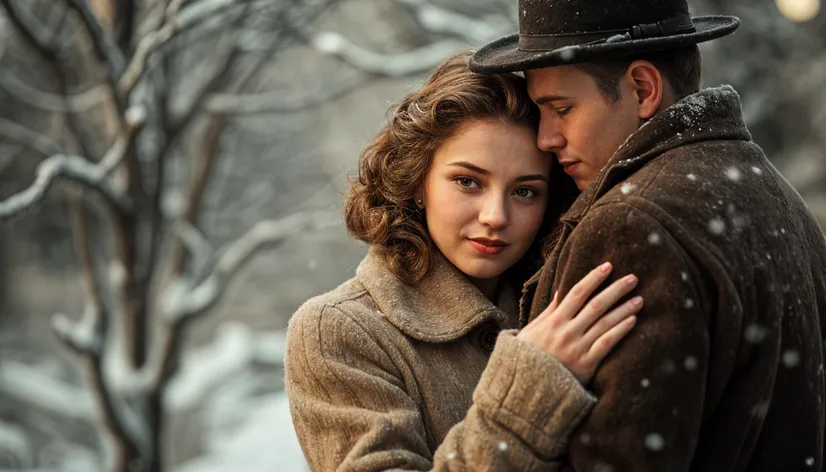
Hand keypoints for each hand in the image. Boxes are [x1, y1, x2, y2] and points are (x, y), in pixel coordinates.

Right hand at [516, 262, 641, 383]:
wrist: (528, 388)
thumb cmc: (529, 357)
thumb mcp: (532, 330)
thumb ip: (548, 312)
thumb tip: (559, 292)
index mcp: (553, 321)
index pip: (577, 293)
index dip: (594, 278)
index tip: (608, 266)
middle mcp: (567, 331)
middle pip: (596, 305)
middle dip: (616, 289)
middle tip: (633, 278)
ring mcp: (578, 348)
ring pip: (605, 323)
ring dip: (624, 309)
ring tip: (639, 299)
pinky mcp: (586, 364)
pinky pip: (607, 344)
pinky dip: (620, 331)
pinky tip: (632, 321)